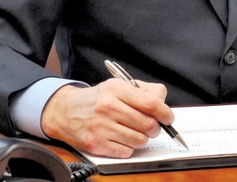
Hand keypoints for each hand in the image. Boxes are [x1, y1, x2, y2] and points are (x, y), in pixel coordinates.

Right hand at [40, 79, 174, 157]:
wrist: (67, 111)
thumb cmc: (98, 99)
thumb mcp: (118, 85)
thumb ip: (143, 91)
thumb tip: (162, 102)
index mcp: (116, 89)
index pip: (150, 103)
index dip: (164, 112)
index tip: (168, 117)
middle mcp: (108, 107)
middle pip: (147, 124)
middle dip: (155, 128)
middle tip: (153, 126)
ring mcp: (102, 127)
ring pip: (139, 140)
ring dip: (142, 138)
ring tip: (135, 131)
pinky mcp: (96, 144)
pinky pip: (126, 151)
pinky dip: (129, 147)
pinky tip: (122, 138)